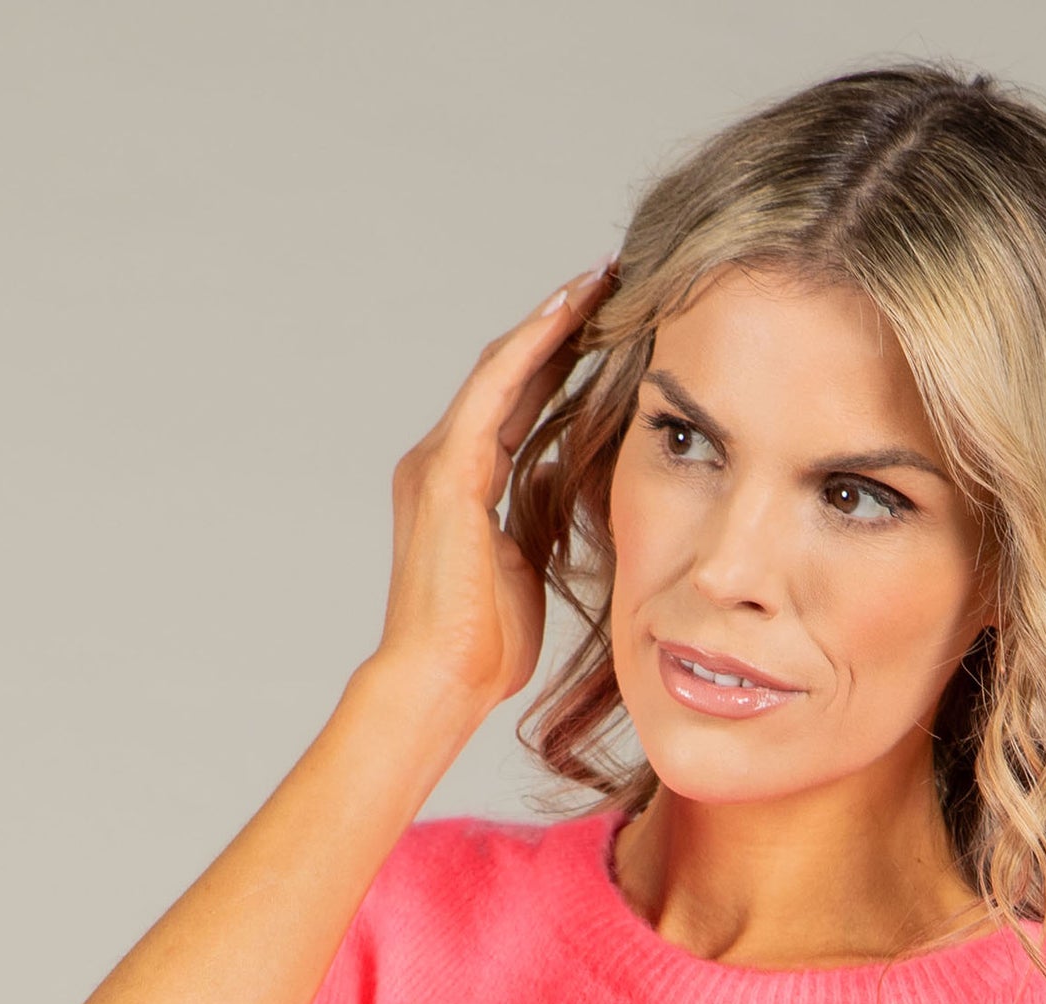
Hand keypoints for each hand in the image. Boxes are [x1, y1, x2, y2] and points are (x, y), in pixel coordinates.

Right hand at [370, 262, 615, 720]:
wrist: (440, 682)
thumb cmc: (481, 648)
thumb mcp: (525, 568)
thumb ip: (537, 518)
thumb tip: (566, 485)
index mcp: (460, 484)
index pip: (515, 403)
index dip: (557, 360)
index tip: (604, 323)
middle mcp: (440, 461)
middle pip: (507, 372)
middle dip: (557, 326)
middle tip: (607, 280)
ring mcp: (438, 463)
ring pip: (500, 368)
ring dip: (549, 321)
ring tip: (597, 280)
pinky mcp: (447, 475)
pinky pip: (492, 393)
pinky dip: (530, 349)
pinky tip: (566, 314)